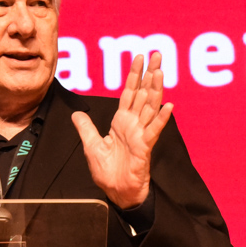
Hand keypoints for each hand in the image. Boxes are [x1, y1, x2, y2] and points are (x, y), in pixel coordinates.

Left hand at [72, 52, 173, 209]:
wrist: (117, 192)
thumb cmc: (108, 171)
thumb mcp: (91, 146)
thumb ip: (86, 128)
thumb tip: (76, 113)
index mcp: (122, 122)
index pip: (129, 93)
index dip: (134, 74)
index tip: (139, 57)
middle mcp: (133, 124)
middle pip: (143, 93)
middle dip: (149, 73)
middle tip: (156, 54)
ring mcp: (141, 134)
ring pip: (150, 107)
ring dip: (156, 89)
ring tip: (160, 72)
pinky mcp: (144, 147)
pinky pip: (153, 130)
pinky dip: (161, 118)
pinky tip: (169, 106)